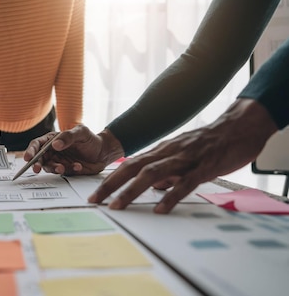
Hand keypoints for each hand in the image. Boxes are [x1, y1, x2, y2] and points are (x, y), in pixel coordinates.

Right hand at [24, 125, 123, 175]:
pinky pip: (63, 172)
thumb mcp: (81, 133)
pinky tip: (78, 166)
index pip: (37, 144)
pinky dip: (69, 170)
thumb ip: (68, 137)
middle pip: (39, 158)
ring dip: (54, 168)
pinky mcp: (66, 170)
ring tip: (63, 168)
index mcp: (53, 140)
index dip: (31, 151)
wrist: (104, 152)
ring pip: (49, 167)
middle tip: (37, 169)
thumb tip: (55, 144)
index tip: (28, 158)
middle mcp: (53, 151)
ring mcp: (59, 161)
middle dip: (37, 164)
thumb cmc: (91, 139)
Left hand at [88, 99, 277, 213]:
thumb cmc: (211, 143)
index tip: (95, 194)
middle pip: (133, 167)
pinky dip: (171, 195)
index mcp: (161, 151)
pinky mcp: (205, 166)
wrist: (240, 126)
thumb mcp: (183, 156)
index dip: (110, 179)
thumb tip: (153, 189)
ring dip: (132, 190)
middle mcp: (168, 152)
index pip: (129, 165)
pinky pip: (185, 182)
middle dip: (111, 184)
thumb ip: (167, 172)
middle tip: (95, 200)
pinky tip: (160, 209)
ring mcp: (185, 158)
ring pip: (152, 173)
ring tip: (117, 206)